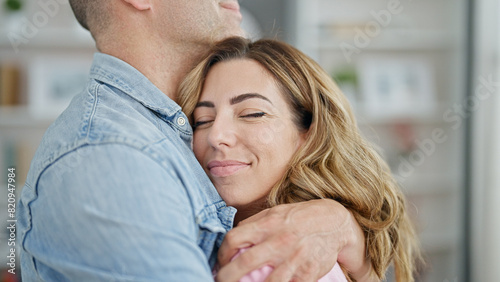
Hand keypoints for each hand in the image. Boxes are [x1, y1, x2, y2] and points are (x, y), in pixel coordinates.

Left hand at [216, 199, 375, 281]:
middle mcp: (279, 241)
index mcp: (267, 225)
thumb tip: (232, 239)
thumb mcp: (274, 213)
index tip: (220, 263)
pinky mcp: (309, 272)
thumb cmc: (298, 217)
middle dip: (227, 276)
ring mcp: (294, 258)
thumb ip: (253, 224)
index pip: (235, 238)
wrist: (333, 221)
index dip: (221, 253)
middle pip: (245, 262)